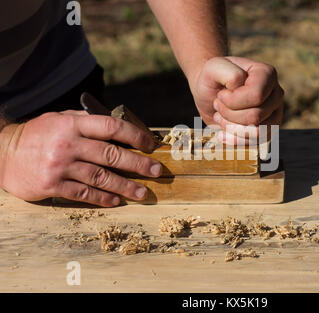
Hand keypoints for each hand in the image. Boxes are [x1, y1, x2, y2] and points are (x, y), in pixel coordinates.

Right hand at [0, 111, 161, 206]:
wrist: (4, 153)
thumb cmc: (39, 134)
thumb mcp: (60, 119)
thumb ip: (87, 121)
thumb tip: (120, 127)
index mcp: (73, 124)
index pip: (111, 127)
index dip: (134, 135)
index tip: (150, 145)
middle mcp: (68, 143)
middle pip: (111, 154)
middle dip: (138, 164)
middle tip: (157, 172)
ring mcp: (60, 166)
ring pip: (101, 177)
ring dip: (125, 186)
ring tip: (143, 192)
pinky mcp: (53, 185)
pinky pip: (84, 194)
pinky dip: (102, 198)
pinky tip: (116, 201)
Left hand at [191, 56, 283, 141]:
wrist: (209, 92)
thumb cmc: (212, 78)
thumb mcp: (213, 68)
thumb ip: (228, 73)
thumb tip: (241, 87)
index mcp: (267, 74)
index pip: (256, 96)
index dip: (233, 101)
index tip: (221, 94)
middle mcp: (276, 94)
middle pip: (256, 116)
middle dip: (229, 114)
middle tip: (218, 104)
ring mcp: (274, 114)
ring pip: (257, 132)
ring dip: (231, 127)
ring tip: (220, 116)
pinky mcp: (267, 131)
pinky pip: (254, 143)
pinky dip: (234, 140)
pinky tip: (222, 132)